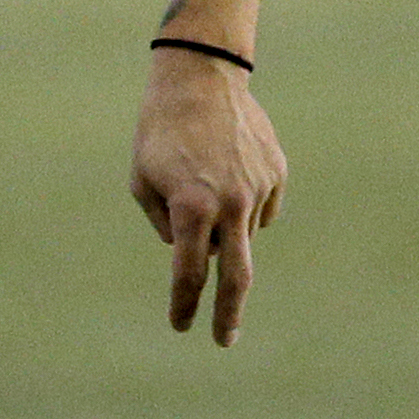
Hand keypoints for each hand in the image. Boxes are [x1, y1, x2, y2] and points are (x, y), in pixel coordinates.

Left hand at [130, 47, 286, 345]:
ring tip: (204, 183)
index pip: (189, 273)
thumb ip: (165, 226)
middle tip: (225, 340)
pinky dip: (244, 204)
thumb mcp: (142, 181)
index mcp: (190, 208)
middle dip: (228, 314)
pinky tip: (228, 172)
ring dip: (224, 226)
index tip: (182, 326)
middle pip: (236, 276)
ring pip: (244, 233)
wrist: (200, 78)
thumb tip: (192, 254)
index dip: (184, 304)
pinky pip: (261, 208)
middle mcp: (229, 203)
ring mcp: (258, 188)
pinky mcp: (276, 173)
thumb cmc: (159, 132)